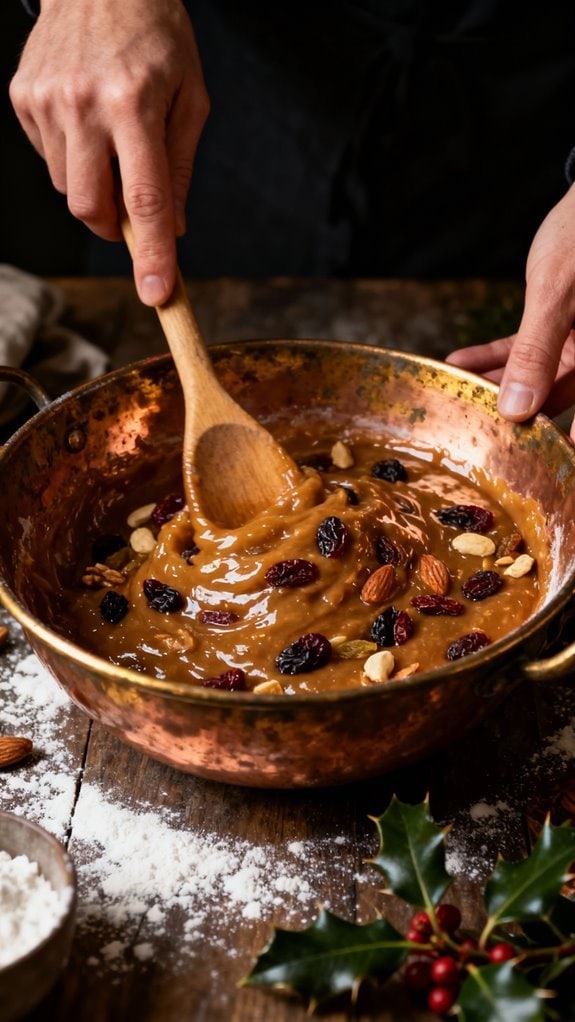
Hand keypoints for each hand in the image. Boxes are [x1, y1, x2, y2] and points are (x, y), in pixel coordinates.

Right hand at [10, 0, 209, 305]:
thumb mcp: (191, 97)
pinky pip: (49, 160)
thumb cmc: (156, 35)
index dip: (150, 253)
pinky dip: (73, 157)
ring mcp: (46, 100)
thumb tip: (171, 229)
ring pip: (68, 188)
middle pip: (90, 207)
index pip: (143, 198)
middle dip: (113, 225)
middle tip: (133, 206)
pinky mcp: (23, 97)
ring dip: (94, 185)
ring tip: (112, 138)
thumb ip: (180, 167)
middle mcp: (84, 103)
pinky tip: (86, 120)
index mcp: (135, 103)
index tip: (156, 294)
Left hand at [447, 184, 574, 441]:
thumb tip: (517, 411)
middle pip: (561, 397)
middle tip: (476, 428)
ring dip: (497, 383)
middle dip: (518, 412)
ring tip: (458, 392)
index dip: (562, 445)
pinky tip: (458, 362)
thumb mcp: (557, 295)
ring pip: (537, 377)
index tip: (530, 463)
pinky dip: (493, 356)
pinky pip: (524, 350)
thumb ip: (536, 352)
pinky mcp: (558, 326)